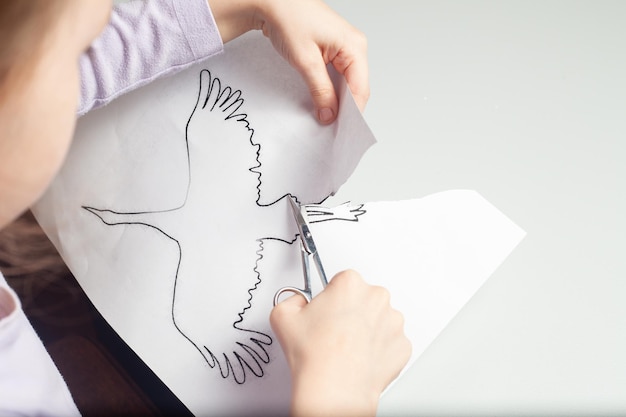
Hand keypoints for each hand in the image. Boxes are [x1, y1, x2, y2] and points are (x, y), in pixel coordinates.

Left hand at [209, 0, 368, 123]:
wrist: (272, 0)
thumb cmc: (289, 19)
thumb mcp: (305, 61)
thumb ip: (320, 90)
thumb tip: (330, 114)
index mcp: (354, 46)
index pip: (360, 89)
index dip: (351, 113)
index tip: (340, 131)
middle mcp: (354, 47)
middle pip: (357, 88)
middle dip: (344, 108)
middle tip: (330, 127)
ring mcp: (345, 48)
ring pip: (347, 84)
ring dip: (337, 100)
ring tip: (325, 116)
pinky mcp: (333, 50)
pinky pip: (338, 76)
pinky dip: (331, 90)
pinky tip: (322, 101)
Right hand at [270, 270, 410, 416]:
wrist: (334, 388)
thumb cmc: (315, 355)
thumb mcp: (282, 316)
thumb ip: (291, 299)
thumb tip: (299, 302)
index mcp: (350, 283)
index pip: (342, 281)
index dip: (331, 298)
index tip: (326, 311)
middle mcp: (377, 297)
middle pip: (363, 297)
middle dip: (351, 311)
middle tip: (334, 331)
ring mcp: (393, 322)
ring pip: (379, 319)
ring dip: (367, 329)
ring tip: (347, 347)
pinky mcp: (402, 345)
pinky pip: (390, 342)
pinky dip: (379, 349)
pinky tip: (361, 357)